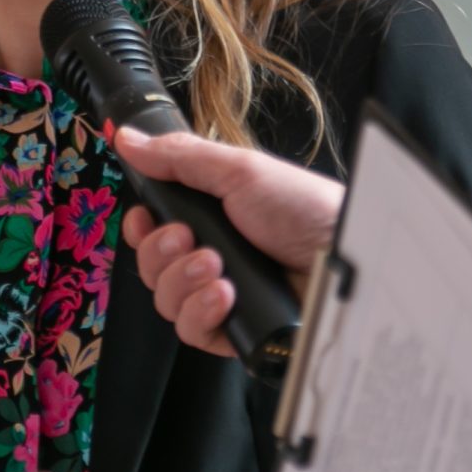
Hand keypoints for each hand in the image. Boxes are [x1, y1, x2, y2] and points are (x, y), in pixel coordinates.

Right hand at [117, 128, 345, 357]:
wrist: (344, 256)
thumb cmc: (304, 208)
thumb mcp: (240, 171)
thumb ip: (180, 157)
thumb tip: (127, 139)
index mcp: (212, 218)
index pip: (153, 231)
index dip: (141, 229)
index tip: (144, 218)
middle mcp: (213, 258)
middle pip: (152, 268)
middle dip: (162, 253)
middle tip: (190, 239)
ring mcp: (222, 297)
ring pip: (166, 302)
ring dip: (184, 281)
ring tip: (219, 268)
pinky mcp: (235, 332)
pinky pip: (193, 333)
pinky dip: (202, 313)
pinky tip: (227, 296)